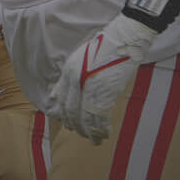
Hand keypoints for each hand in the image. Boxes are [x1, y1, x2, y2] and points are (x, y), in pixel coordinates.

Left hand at [51, 14, 156, 142]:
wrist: (124, 40)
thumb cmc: (102, 49)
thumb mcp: (78, 60)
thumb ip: (66, 80)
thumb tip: (54, 97)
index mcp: (69, 73)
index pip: (62, 101)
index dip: (64, 116)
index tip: (68, 125)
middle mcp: (77, 82)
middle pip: (73, 111)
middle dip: (76, 126)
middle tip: (80, 134)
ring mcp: (92, 88)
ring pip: (86, 116)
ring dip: (89, 131)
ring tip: (93, 139)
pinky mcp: (108, 92)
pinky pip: (101, 116)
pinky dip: (102, 127)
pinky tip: (104, 134)